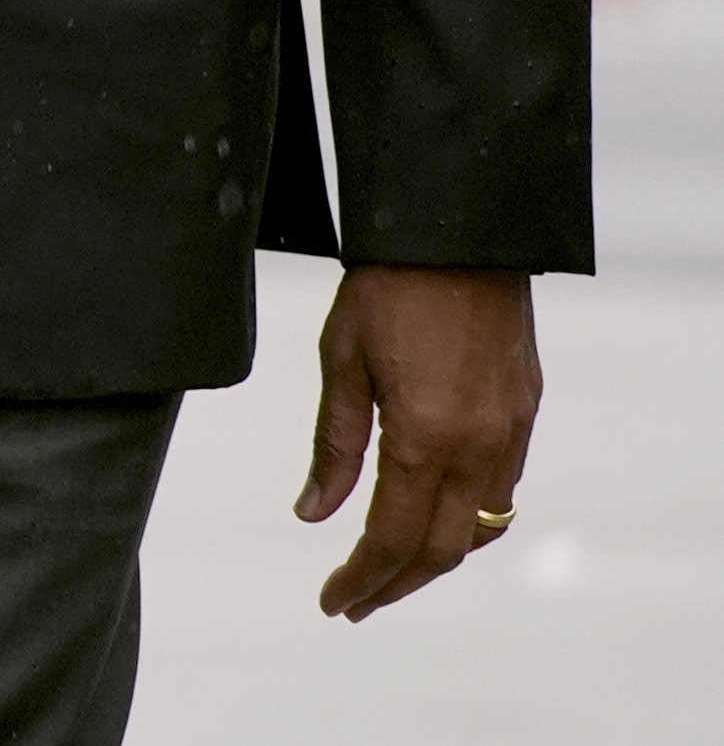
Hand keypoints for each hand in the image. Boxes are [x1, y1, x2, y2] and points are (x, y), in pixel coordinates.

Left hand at [297, 263, 538, 618]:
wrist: (459, 234)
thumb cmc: (387, 287)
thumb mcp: (340, 360)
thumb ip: (334, 446)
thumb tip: (312, 514)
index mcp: (424, 437)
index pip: (392, 538)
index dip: (361, 578)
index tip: (333, 601)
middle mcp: (477, 447)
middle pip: (441, 550)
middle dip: (396, 585)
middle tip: (355, 603)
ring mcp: (509, 433)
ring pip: (479, 528)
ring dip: (435, 559)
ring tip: (390, 571)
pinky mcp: (524, 414)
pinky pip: (503, 491)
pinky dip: (469, 521)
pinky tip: (437, 519)